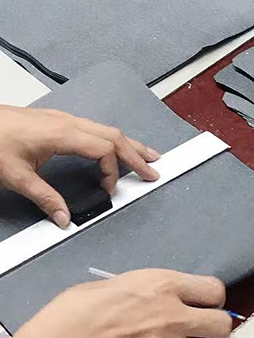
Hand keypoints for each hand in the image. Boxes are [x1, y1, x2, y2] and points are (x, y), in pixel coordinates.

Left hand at [0, 106, 159, 228]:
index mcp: (62, 134)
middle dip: (137, 154)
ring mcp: (63, 119)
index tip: (108, 190)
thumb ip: (44, 198)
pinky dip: (111, 140)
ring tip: (146, 155)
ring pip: (106, 129)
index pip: (105, 150)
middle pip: (114, 136)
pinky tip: (114, 147)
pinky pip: (94, 128)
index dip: (113, 172)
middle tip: (154, 170)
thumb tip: (63, 218)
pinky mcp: (56, 120)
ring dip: (128, 144)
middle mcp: (67, 122)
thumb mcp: (15, 176)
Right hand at [15, 270, 231, 337]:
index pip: (216, 290)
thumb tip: (176, 295)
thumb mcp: (128, 280)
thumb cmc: (86, 306)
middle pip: (222, 325)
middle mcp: (176, 316)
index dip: (213, 298)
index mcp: (167, 286)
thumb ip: (160, 288)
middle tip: (200, 330)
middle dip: (214, 327)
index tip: (204, 304)